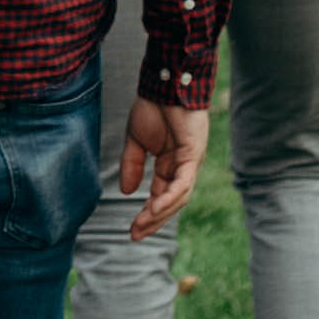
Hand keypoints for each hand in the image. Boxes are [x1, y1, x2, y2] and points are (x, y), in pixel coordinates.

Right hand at [114, 86, 205, 234]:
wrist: (164, 84)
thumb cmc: (153, 107)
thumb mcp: (136, 141)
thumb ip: (132, 166)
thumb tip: (125, 192)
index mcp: (169, 164)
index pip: (160, 196)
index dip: (147, 214)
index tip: (132, 230)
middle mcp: (182, 167)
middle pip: (171, 202)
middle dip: (154, 220)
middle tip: (136, 235)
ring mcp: (190, 162)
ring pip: (178, 197)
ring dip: (160, 212)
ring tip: (142, 223)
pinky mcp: (193, 155)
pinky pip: (182, 182)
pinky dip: (169, 196)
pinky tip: (155, 207)